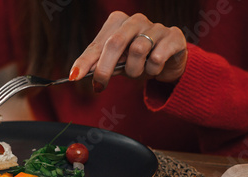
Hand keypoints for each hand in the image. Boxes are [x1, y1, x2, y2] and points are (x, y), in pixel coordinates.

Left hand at [69, 11, 186, 91]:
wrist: (171, 60)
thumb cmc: (139, 60)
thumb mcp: (117, 63)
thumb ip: (100, 65)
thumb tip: (78, 73)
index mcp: (117, 21)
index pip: (97, 44)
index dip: (85, 61)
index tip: (74, 76)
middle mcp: (135, 20)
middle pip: (115, 43)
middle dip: (104, 68)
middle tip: (100, 85)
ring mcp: (155, 26)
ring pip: (137, 51)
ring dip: (134, 70)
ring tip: (139, 72)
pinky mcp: (173, 36)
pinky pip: (156, 58)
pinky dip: (152, 70)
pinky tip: (155, 68)